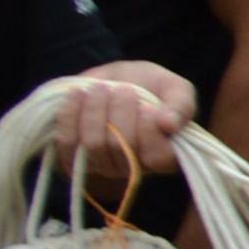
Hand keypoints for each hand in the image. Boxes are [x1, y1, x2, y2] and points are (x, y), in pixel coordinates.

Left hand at [55, 65, 192, 178]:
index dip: (149, 132)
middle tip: (123, 88)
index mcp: (165, 156)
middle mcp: (133, 168)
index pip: (157, 157)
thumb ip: (181, 106)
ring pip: (93, 144)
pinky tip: (78, 93)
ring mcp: (101, 166)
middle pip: (121, 147)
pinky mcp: (72, 157)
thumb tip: (169, 125)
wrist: (118, 80)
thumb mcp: (176, 89)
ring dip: (95, 110)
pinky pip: (67, 141)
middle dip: (120, 112)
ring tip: (101, 88)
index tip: (148, 106)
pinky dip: (70, 114)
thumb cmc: (153, 86)